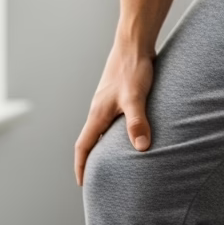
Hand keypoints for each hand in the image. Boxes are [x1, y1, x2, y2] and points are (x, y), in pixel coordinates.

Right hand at [74, 39, 156, 186]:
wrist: (134, 41)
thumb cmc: (132, 67)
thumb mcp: (135, 97)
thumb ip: (137, 122)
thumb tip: (141, 148)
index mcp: (98, 113)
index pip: (84, 146)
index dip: (82, 166)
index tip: (83, 183)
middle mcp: (100, 108)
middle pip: (91, 139)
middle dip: (92, 159)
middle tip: (98, 177)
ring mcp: (108, 100)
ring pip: (103, 128)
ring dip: (105, 144)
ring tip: (116, 160)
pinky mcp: (119, 92)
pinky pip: (114, 118)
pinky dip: (117, 130)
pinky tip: (130, 131)